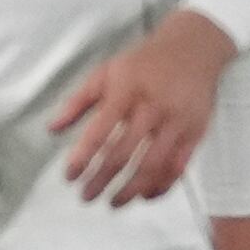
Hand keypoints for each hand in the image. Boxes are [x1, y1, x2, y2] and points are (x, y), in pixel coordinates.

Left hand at [50, 8, 233, 203]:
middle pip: (123, 154)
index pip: (99, 131)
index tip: (69, 175)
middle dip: (101, 180)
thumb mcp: (106, 72)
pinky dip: (161, 186)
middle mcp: (152, 107)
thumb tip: (52, 129)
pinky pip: (178, 167)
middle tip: (86, 196)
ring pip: (152, 166)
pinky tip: (145, 195)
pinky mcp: (196, 131)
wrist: (194, 47)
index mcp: (126, 91)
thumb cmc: (145, 62)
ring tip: (113, 203)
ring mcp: (177, 121)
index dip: (82, 157)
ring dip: (130, 190)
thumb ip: (78, 101)